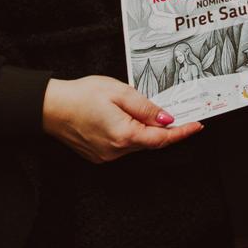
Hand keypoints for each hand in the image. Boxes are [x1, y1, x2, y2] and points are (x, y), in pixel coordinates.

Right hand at [42, 75, 201, 163]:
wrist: (50, 107)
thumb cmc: (81, 95)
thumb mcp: (120, 92)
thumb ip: (145, 107)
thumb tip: (166, 118)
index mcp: (124, 135)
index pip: (162, 139)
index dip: (182, 132)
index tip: (197, 126)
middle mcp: (116, 151)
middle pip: (151, 142)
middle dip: (165, 129)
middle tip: (180, 113)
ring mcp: (106, 155)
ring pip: (137, 144)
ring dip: (147, 130)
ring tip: (145, 111)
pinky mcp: (98, 154)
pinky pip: (123, 145)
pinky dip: (132, 134)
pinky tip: (127, 119)